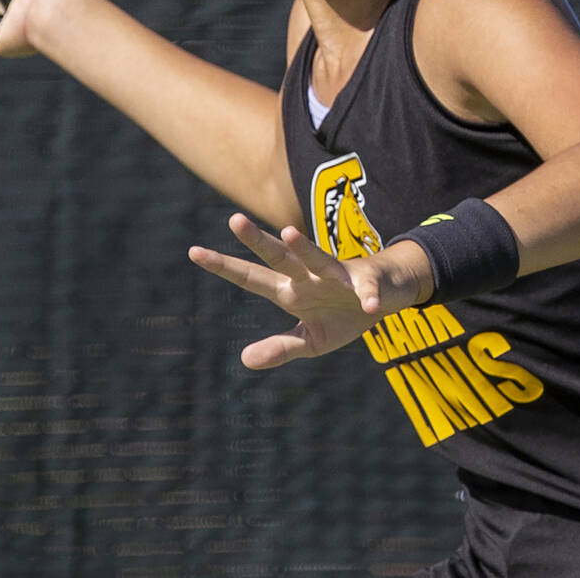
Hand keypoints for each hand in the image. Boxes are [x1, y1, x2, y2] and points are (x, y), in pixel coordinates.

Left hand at [188, 213, 430, 369]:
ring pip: (319, 259)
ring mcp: (338, 276)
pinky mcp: (368, 283)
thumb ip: (280, 348)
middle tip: (233, 220)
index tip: (193, 251)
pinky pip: (366, 291)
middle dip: (257, 241)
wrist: (386, 296)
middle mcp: (309, 276)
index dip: (224, 266)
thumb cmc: (343, 314)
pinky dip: (368, 297)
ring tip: (288, 233)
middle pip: (279, 257)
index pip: (251, 277)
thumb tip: (243, 359)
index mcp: (290, 290)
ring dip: (305, 248)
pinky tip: (367, 306)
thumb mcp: (311, 341)